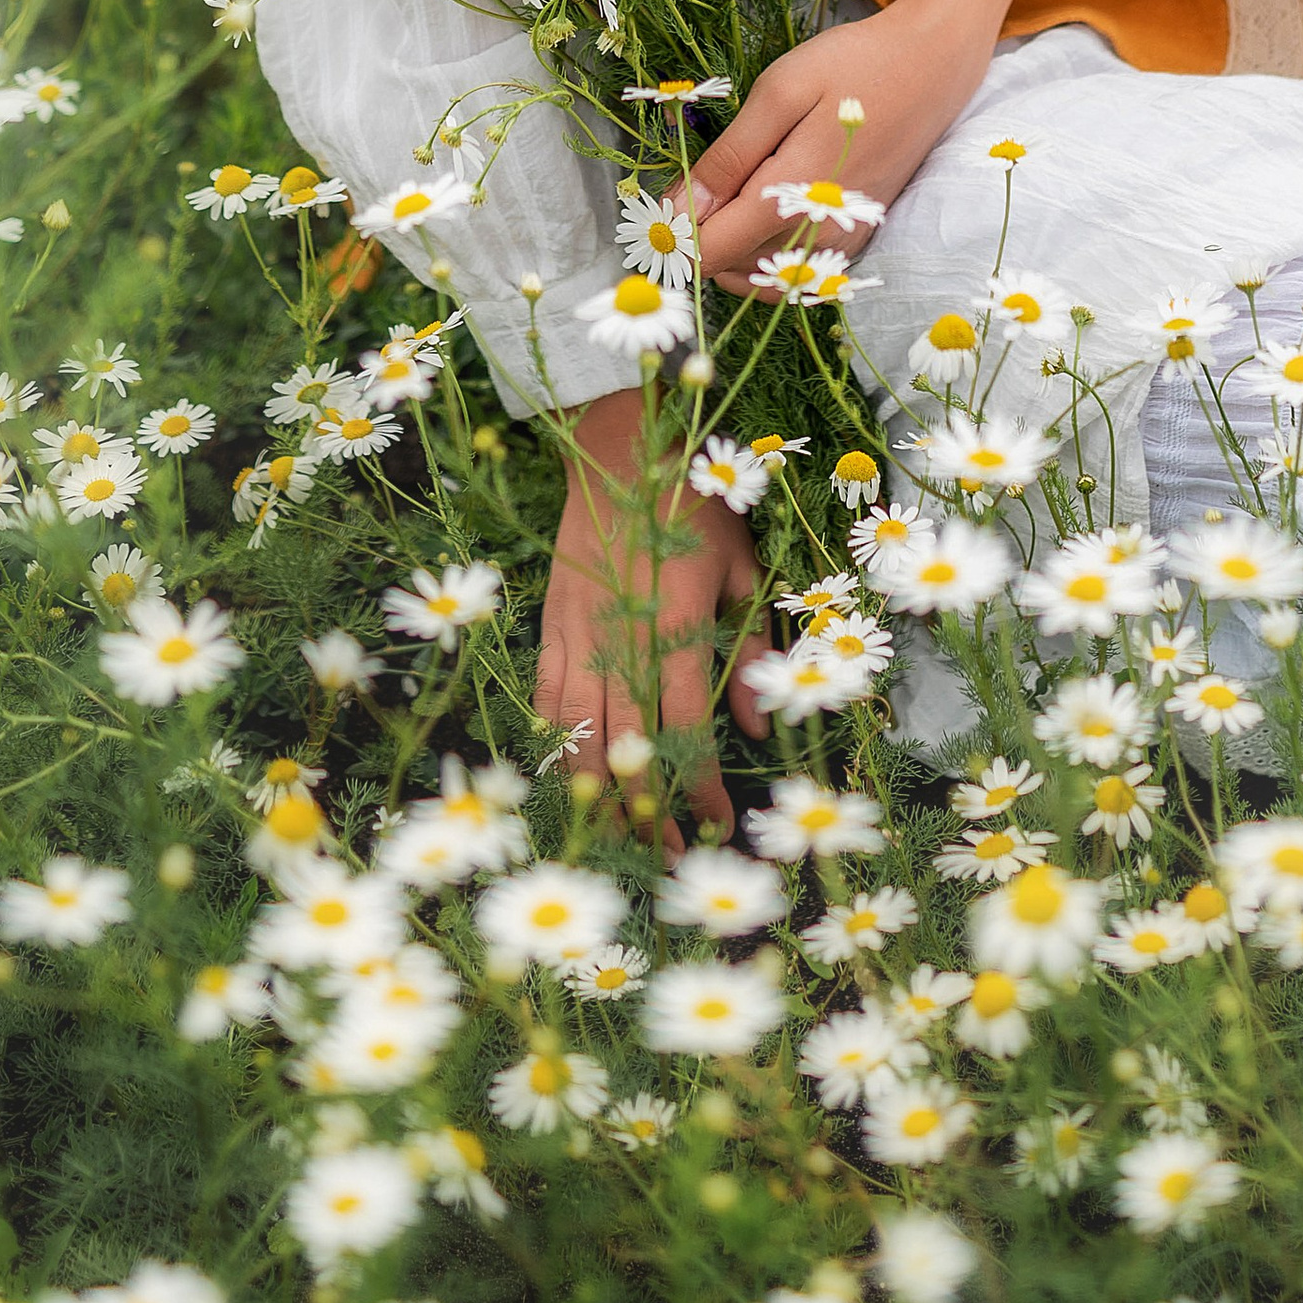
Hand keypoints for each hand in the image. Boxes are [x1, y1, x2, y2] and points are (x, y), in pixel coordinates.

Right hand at [535, 385, 770, 852]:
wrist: (618, 447)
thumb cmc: (693, 504)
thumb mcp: (741, 568)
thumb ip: (750, 649)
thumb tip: (755, 726)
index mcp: (673, 618)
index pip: (685, 722)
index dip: (700, 782)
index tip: (717, 824)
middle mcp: (618, 633)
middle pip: (626, 744)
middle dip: (647, 809)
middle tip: (667, 854)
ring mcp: (576, 630)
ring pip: (576, 732)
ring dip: (597, 793)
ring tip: (620, 836)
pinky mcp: (549, 623)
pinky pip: (547, 698)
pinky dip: (558, 746)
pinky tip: (573, 779)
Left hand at [683, 0, 993, 290]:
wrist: (934, 65)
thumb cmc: (852, 66)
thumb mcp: (779, 93)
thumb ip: (729, 158)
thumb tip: (679, 212)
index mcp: (789, 199)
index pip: (709, 252)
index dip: (675, 233)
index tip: (663, 200)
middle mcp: (817, 236)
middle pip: (732, 270)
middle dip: (703, 240)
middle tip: (700, 185)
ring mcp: (841, 241)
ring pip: (764, 278)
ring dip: (734, 251)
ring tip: (731, 195)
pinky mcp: (857, 237)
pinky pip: (798, 270)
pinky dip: (768, 255)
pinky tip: (767, 209)